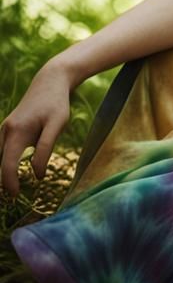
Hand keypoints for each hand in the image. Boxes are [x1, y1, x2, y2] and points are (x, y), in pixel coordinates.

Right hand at [0, 60, 73, 198]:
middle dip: (2, 181)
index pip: (8, 164)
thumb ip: (45, 149)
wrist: (50, 81)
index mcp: (16, 132)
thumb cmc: (56, 103)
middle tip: (9, 200)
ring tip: (9, 190)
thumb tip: (37, 175)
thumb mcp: (57, 125)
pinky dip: (4, 162)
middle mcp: (5, 131)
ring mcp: (4, 129)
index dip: (10, 182)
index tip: (15, 197)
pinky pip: (3, 150)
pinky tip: (9, 173)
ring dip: (2, 172)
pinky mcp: (9, 128)